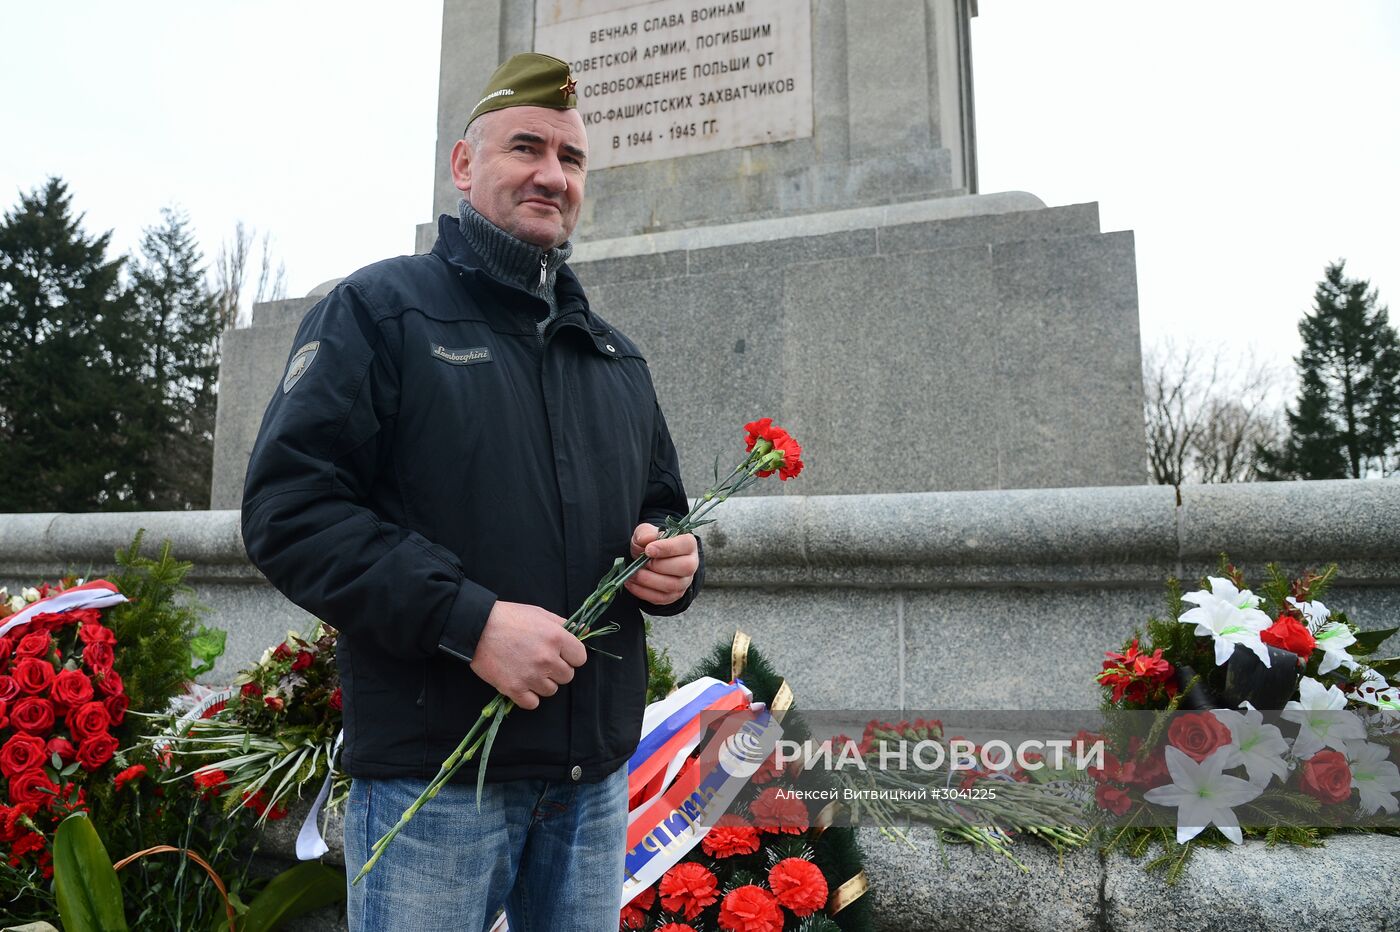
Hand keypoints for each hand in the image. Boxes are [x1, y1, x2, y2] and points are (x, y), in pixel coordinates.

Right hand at [469, 601, 585, 709]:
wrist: (476, 627)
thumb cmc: (509, 617)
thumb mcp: (540, 614)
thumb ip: (564, 624)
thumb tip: (585, 630)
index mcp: (556, 638)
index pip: (580, 658)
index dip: (571, 656)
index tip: (560, 653)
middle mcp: (547, 659)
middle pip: (567, 677)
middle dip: (557, 670)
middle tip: (540, 660)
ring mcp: (530, 676)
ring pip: (551, 691)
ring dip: (542, 683)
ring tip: (528, 669)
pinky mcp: (514, 689)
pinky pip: (532, 703)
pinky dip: (528, 696)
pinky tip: (521, 683)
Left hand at [625, 524, 697, 605]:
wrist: (648, 560)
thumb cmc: (650, 544)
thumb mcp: (646, 533)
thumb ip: (645, 532)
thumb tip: (646, 540)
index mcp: (688, 544)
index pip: (685, 545)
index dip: (667, 548)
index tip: (648, 549)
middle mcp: (691, 563)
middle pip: (684, 567)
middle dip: (659, 566)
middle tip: (643, 562)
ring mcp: (684, 582)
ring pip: (672, 585)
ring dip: (648, 580)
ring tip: (633, 574)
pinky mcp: (673, 595)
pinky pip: (660, 598)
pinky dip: (643, 591)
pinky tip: (632, 583)